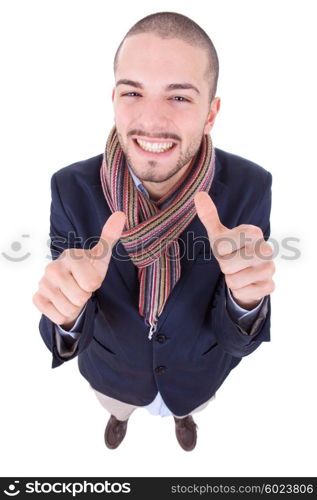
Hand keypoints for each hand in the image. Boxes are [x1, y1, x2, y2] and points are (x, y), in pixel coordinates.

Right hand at [33, 211, 125, 327]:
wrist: (69, 284)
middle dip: (84, 296)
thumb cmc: (87, 270)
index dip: (94, 285)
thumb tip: (121, 214)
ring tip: (72, 294)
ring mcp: (42, 283)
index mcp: (70, 257)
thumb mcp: (100, 256)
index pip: (91, 284)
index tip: (89, 277)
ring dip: (74, 306)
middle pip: (80, 298)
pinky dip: (63, 314)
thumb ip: (109, 236)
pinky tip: (62, 301)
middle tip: (80, 287)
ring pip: (68, 309)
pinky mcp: (37, 298)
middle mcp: (52, 268)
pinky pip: (57, 316)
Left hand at [194, 192, 274, 308]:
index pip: (222, 247)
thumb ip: (209, 216)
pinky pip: (242, 293)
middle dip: (225, 267)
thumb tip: (199, 195)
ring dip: (232, 280)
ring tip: (239, 271)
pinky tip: (247, 282)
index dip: (220, 251)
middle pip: (226, 266)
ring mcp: (269, 269)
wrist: (250, 272)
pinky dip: (240, 291)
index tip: (228, 248)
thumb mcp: (219, 234)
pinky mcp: (270, 286)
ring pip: (233, 282)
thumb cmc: (232, 249)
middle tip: (233, 262)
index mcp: (253, 232)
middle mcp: (266, 249)